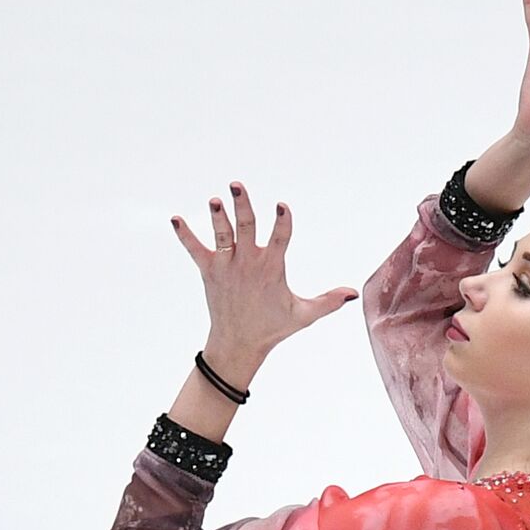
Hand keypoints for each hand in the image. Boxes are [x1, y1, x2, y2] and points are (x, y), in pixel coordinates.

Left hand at [170, 182, 358, 361]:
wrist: (238, 345)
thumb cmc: (272, 327)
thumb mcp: (303, 315)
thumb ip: (328, 301)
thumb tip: (354, 293)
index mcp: (271, 268)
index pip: (280, 238)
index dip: (282, 222)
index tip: (281, 206)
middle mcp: (248, 264)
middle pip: (246, 228)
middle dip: (242, 205)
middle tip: (237, 185)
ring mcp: (227, 267)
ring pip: (222, 235)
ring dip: (217, 216)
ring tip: (215, 199)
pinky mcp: (209, 272)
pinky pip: (195, 250)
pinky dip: (185, 235)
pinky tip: (175, 219)